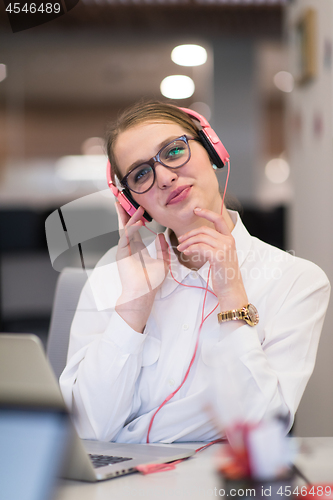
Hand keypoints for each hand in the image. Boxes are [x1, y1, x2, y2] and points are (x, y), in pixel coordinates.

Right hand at [115, 202, 168, 331]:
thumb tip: (162, 236)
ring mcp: (124, 249)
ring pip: (126, 228)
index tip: (138, 206)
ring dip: (130, 216)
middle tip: (124, 198)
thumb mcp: (163, 262)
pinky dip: (132, 229)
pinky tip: (139, 222)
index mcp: (137, 248)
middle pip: (126, 224)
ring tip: (137, 207)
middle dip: (125, 211)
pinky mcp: (122, 253)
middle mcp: (129, 246)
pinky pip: (126, 237)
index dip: (135, 216)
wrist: (143, 293)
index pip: (134, 228)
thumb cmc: (151, 282)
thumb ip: (163, 248)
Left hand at [176, 207, 247, 311]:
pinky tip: (187, 253)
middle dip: (190, 234)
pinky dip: (190, 249)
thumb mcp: (221, 255)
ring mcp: (224, 248)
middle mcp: (228, 241)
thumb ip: (213, 245)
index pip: (218, 219)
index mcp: (229, 239)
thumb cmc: (224, 274)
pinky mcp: (218, 256)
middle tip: (180, 240)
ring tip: (181, 248)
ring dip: (188, 242)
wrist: (230, 289)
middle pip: (205, 229)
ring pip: (201, 238)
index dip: (207, 212)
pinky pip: (200, 247)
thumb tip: (198, 239)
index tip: (196, 210)